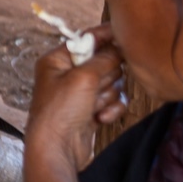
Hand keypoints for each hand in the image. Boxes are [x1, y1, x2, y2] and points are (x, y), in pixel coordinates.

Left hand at [24, 27, 124, 181]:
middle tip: (95, 87)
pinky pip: (113, 101)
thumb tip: (120, 46)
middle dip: (106, 76)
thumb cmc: (60, 111)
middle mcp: (68, 74)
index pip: (87, 39)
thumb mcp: (84, 77)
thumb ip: (105, 58)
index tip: (126, 32)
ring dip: (107, 95)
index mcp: (58, 60)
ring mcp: (80, 93)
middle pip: (105, 62)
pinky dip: (110, 109)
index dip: (106, 36)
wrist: (57, 149)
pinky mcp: (91, 109)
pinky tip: (99, 118)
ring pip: (112, 83)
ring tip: (92, 106)